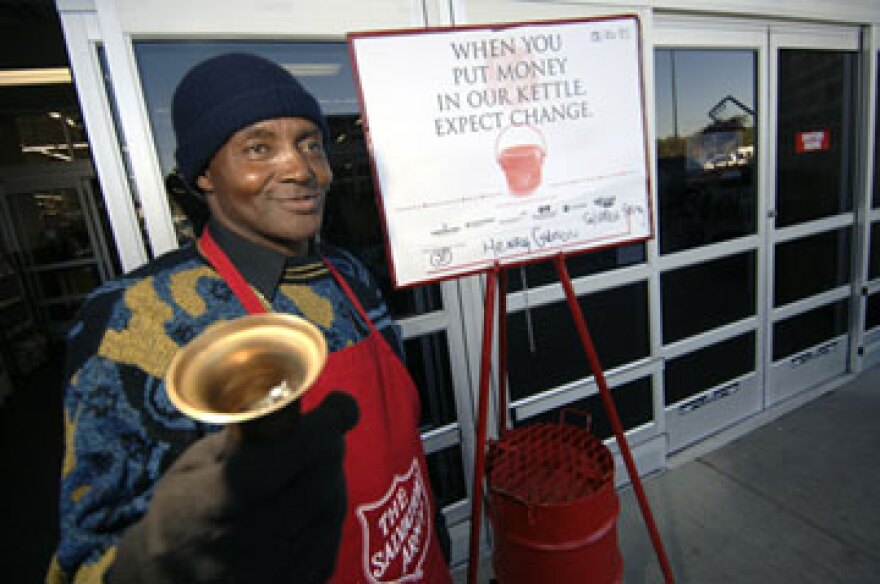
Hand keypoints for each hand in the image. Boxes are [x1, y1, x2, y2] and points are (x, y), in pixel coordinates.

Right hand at [108, 391, 358, 583]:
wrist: (176, 580)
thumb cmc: (184, 509)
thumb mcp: (194, 465)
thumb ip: (241, 438)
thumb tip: (288, 404)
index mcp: (209, 507)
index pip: (273, 467)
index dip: (315, 432)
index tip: (340, 404)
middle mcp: (245, 548)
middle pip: (317, 484)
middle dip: (331, 444)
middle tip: (326, 426)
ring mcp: (276, 573)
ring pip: (332, 505)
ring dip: (331, 472)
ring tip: (309, 461)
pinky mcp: (301, 582)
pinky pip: (333, 530)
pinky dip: (329, 503)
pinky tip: (308, 496)